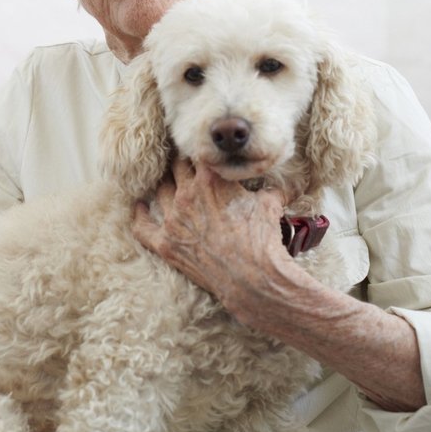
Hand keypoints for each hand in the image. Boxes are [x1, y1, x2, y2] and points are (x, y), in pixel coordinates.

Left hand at [132, 158, 292, 328]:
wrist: (253, 278)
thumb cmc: (263, 239)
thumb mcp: (270, 205)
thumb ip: (274, 188)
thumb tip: (292, 182)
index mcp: (210, 179)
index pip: (199, 154)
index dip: (203, 153)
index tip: (205, 154)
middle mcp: (187, 194)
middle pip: (177, 168)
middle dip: (183, 165)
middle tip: (187, 166)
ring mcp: (173, 219)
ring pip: (161, 192)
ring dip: (165, 186)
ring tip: (168, 183)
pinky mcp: (165, 244)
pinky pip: (142, 226)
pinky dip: (138, 215)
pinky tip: (138, 206)